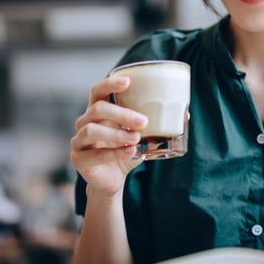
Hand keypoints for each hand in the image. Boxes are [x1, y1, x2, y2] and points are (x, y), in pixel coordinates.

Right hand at [70, 74, 146, 197]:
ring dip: (116, 133)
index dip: (109, 84)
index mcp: (97, 112)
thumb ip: (156, 124)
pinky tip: (131, 152)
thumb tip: (185, 113)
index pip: (97, 91)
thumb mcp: (141, 136)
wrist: (112, 181)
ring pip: (92, 130)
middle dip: (121, 113)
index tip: (128, 82)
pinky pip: (94, 153)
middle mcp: (84, 122)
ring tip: (136, 138)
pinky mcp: (78, 159)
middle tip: (143, 121)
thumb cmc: (125, 152)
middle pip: (97, 109)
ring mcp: (78, 140)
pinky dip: (114, 152)